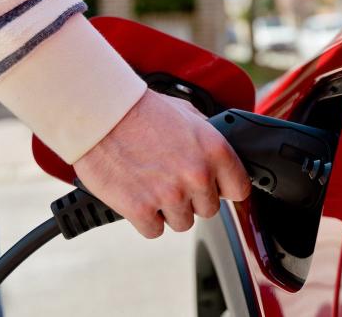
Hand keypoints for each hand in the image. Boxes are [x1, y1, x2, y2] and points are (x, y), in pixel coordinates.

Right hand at [73, 90, 250, 237]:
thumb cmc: (141, 110)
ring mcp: (170, 195)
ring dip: (169, 210)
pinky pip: (154, 230)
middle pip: (209, 210)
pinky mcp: (141, 210)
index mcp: (215, 151)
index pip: (240, 189)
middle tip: (172, 180)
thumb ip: (209, 141)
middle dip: (193, 198)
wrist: (102, 115)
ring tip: (152, 185)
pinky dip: (145, 219)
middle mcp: (197, 176)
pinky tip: (137, 196)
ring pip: (182, 223)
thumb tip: (221, 159)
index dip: (225, 188)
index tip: (215, 187)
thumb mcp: (188, 115)